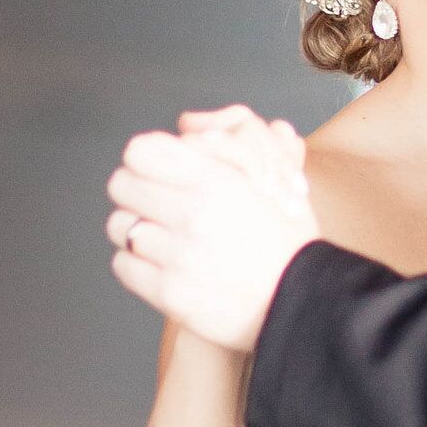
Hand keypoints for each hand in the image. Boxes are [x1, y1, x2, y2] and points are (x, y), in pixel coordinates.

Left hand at [106, 114, 317, 350]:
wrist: (306, 302)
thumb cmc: (289, 241)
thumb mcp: (272, 180)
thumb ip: (227, 152)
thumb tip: (190, 124)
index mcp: (216, 180)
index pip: (140, 151)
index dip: (145, 159)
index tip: (155, 172)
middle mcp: (192, 213)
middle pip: (120, 185)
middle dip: (136, 193)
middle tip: (155, 205)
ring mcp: (178, 255)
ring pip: (120, 226)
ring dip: (137, 230)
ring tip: (162, 239)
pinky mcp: (171, 293)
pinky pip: (123, 265)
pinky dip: (137, 264)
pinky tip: (161, 264)